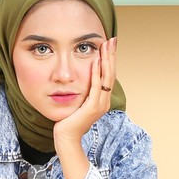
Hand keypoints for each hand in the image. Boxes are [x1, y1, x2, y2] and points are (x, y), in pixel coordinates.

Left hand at [54, 38, 116, 178]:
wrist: (66, 138)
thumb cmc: (69, 121)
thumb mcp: (78, 103)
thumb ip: (83, 92)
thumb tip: (81, 80)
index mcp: (102, 100)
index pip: (108, 76)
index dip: (110, 60)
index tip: (109, 45)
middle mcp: (104, 101)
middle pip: (111, 74)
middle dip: (111, 56)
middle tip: (111, 40)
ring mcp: (100, 105)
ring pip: (106, 78)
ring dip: (106, 61)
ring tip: (105, 46)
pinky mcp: (92, 108)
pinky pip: (95, 87)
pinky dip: (96, 74)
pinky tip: (95, 62)